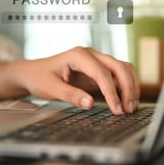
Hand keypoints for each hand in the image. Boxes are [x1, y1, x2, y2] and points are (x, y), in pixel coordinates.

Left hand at [15, 47, 139, 114]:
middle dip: (128, 88)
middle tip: (128, 109)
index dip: (111, 92)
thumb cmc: (39, 77)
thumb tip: (89, 104)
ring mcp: (96, 61)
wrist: (33, 72)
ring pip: (123, 69)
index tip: (116, 109)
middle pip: (119, 67)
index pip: (102, 73)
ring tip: (130, 107)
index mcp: (78, 55)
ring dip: (130, 86)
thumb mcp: (50, 88)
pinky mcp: (99, 70)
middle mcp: (91, 55)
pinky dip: (126, 86)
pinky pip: (118, 75)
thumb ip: (70, 95)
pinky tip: (125, 101)